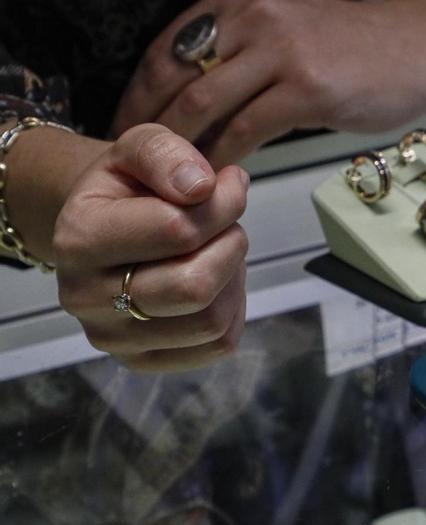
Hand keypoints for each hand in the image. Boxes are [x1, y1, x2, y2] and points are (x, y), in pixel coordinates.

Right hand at [53, 124, 249, 371]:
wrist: (104, 227)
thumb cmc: (129, 187)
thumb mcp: (140, 148)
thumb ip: (166, 154)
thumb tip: (200, 186)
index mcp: (79, 237)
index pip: (177, 230)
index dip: (223, 205)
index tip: (230, 184)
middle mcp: (85, 296)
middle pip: (195, 287)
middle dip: (230, 247)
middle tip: (226, 225)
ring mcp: (111, 338)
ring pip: (212, 322)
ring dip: (233, 279)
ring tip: (218, 251)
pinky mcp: (142, 362)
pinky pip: (217, 345)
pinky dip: (232, 310)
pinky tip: (216, 283)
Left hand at [111, 0, 425, 166]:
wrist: (425, 47)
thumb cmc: (365, 48)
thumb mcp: (291, 32)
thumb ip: (245, 56)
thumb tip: (205, 103)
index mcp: (240, 3)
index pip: (167, 50)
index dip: (139, 94)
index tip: (129, 128)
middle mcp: (252, 18)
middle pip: (174, 77)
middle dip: (148, 126)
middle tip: (139, 166)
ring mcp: (279, 52)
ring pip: (203, 105)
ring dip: (182, 148)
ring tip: (173, 182)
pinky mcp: (306, 89)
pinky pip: (247, 130)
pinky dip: (225, 159)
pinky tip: (220, 181)